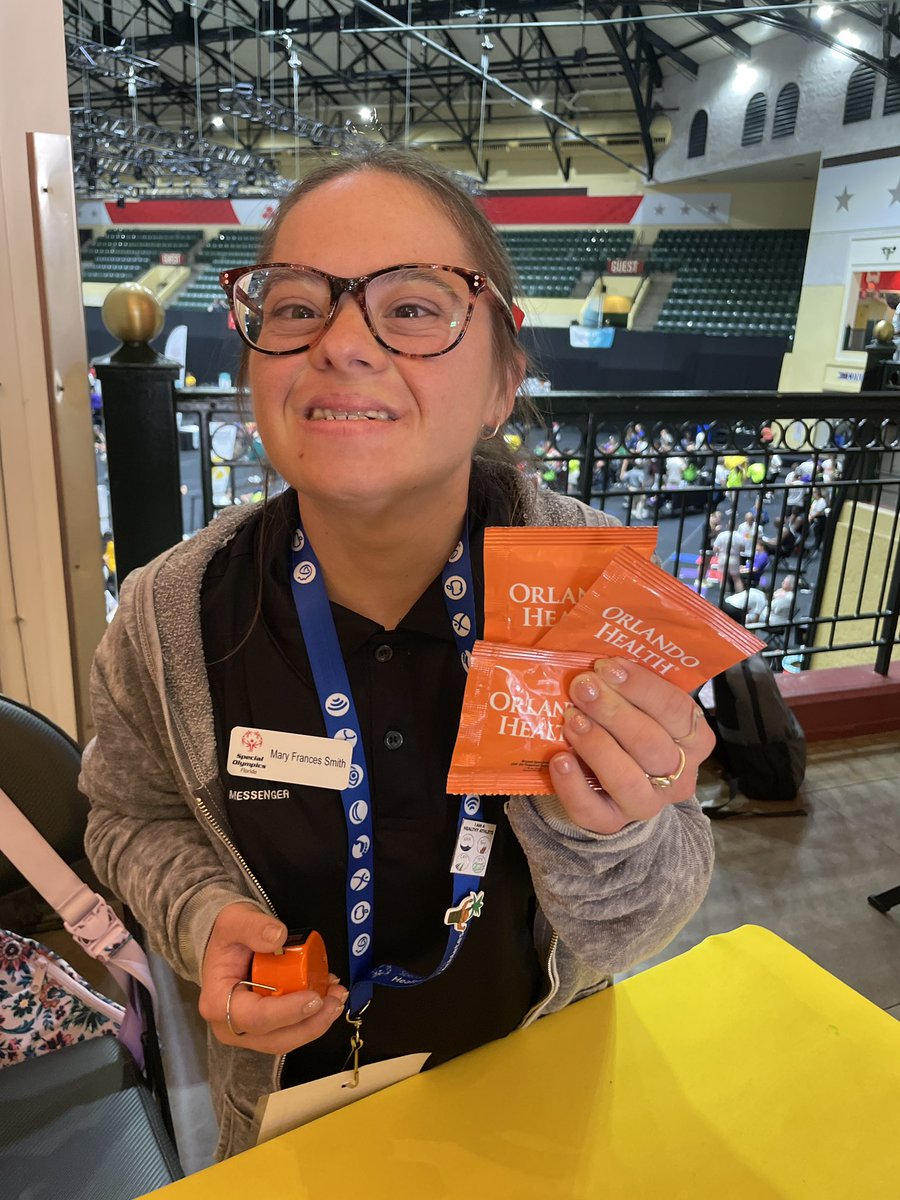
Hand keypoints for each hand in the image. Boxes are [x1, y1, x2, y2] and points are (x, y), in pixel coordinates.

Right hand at [199, 902, 347, 1051]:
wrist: (226, 944)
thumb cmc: (228, 936)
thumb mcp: (234, 920)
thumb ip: (253, 927)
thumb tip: (278, 937)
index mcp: (218, 1002)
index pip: (255, 1017)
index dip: (287, 1011)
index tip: (314, 997)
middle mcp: (231, 1026)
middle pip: (275, 1038)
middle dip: (310, 1023)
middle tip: (335, 999)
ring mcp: (249, 1031)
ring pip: (287, 1039)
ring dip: (316, 1023)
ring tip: (337, 996)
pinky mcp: (266, 1029)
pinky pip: (291, 1030)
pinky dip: (312, 1017)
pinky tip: (327, 995)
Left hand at [548, 658, 714, 835]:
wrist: (612, 786)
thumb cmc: (628, 729)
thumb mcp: (639, 705)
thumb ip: (628, 685)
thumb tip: (597, 661)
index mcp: (694, 739)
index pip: (677, 710)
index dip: (641, 687)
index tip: (607, 666)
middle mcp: (678, 774)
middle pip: (652, 744)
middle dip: (613, 712)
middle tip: (582, 687)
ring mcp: (647, 803)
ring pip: (628, 780)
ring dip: (597, 745)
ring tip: (570, 719)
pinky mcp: (613, 823)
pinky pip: (594, 812)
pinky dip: (574, 787)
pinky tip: (559, 760)